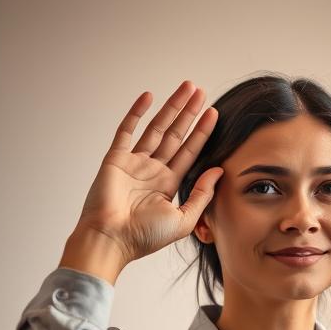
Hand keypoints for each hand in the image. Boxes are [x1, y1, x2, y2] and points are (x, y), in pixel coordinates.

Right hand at [74, 80, 223, 264]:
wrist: (112, 241)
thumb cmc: (145, 237)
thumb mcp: (184, 219)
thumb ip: (202, 195)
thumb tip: (218, 170)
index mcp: (168, 184)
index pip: (189, 151)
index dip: (202, 132)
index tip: (214, 113)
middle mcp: (152, 170)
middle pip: (175, 134)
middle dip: (189, 113)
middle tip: (201, 91)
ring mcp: (133, 163)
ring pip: (156, 128)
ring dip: (171, 107)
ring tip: (186, 88)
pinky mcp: (115, 159)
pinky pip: (126, 130)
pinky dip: (136, 113)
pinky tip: (149, 96)